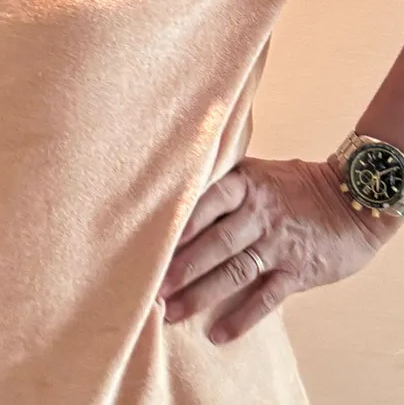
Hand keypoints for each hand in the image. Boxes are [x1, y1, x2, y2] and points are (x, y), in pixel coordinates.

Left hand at [157, 156, 396, 344]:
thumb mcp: (260, 172)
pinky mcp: (296, 272)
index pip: (207, 201)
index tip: (152, 242)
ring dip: (201, 295)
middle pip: (214, 243)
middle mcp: (259, 214)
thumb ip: (227, 183)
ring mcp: (277, 245)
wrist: (353, 200)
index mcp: (246, 184)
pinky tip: (218, 334)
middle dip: (182, 267)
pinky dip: (242, 319)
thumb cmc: (298, 185)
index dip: (181, 223)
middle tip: (153, 286)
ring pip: (234, 272)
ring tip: (172, 312)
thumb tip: (181, 193)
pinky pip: (265, 299)